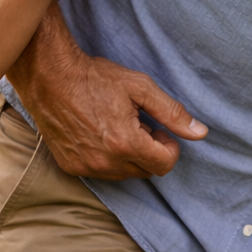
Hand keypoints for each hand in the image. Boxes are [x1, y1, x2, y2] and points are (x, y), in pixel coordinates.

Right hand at [10, 48, 206, 179]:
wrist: (51, 78)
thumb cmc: (97, 79)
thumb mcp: (141, 88)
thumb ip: (172, 113)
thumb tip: (200, 133)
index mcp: (125, 143)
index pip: (164, 165)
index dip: (169, 146)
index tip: (161, 129)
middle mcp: (104, 162)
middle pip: (146, 171)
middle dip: (151, 151)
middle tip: (142, 124)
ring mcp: (85, 167)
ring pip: (125, 174)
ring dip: (131, 156)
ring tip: (121, 126)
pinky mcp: (70, 166)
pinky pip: (102, 172)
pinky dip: (109, 158)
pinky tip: (102, 133)